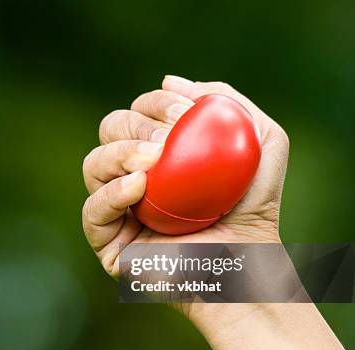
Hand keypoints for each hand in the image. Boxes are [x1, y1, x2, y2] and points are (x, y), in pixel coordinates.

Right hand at [82, 75, 289, 277]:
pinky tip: (138, 187)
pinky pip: (92, 211)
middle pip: (109, 130)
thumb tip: (169, 79)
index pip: (139, 112)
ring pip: (92, 164)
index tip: (182, 112)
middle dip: (135, 124)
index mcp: (158, 152)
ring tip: (153, 161)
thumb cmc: (255, 209)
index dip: (153, 103)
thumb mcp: (263, 142)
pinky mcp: (109, 243)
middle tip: (167, 139)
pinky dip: (111, 193)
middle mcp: (132, 176)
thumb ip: (228, 102)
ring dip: (119, 153)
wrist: (247, 266)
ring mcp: (118, 210)